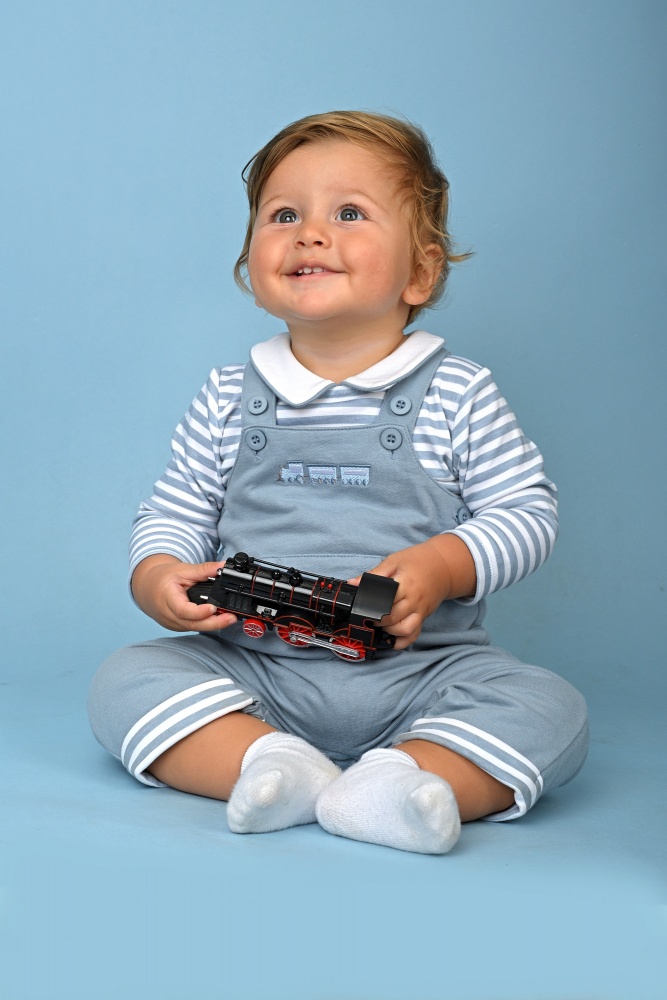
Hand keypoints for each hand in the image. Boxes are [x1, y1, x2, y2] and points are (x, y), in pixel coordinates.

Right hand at [131, 555, 237, 632]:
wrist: (148, 588)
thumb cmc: (163, 578)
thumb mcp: (182, 570)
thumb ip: (203, 569)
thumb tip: (223, 566)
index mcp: (167, 598)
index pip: (182, 610)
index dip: (198, 612)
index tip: (213, 608)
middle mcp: (169, 614)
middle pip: (192, 624)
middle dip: (213, 623)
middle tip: (231, 618)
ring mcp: (173, 623)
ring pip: (194, 628)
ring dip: (213, 625)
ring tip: (230, 618)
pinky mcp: (178, 626)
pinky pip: (193, 627)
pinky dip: (206, 624)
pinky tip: (219, 619)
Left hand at [359, 535, 475, 648]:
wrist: (443, 565)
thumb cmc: (416, 561)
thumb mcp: (394, 561)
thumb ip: (374, 574)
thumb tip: (352, 583)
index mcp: (405, 584)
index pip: (385, 601)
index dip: (370, 607)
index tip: (360, 607)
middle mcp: (414, 600)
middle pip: (393, 618)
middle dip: (376, 620)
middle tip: (367, 616)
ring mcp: (421, 611)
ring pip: (405, 630)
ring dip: (389, 631)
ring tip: (380, 624)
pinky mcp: (424, 617)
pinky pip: (415, 635)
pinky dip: (403, 642)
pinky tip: (392, 640)